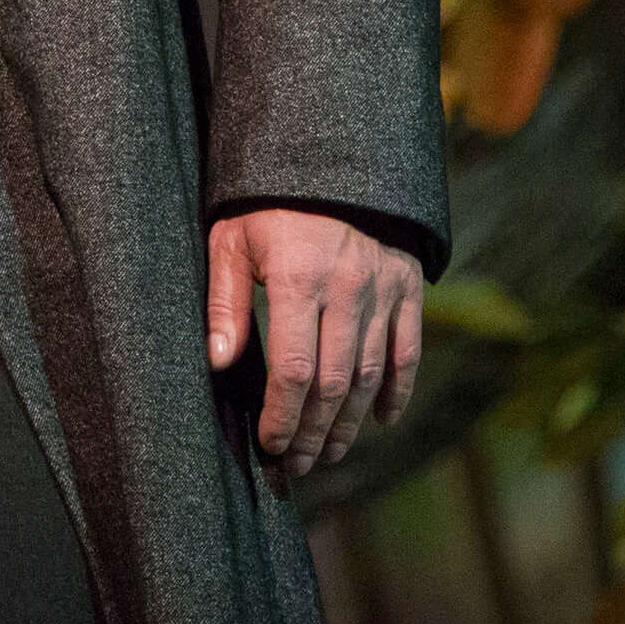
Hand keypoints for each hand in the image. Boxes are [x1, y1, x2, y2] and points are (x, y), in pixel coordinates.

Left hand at [205, 207, 424, 475]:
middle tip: (296, 465)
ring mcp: (384, 289)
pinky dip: (396, 392)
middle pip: (334, 385)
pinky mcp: (408, 286)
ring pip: (370, 376)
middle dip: (313, 434)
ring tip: (328, 453)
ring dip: (349, 424)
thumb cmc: (268, 203)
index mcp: (299, 278)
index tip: (269, 443)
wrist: (332, 158)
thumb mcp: (232, 240)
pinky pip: (407, 352)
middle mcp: (348, 288)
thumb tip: (216, 364)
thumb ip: (225, 302)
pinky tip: (379, 420)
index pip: (293, 371)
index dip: (282, 417)